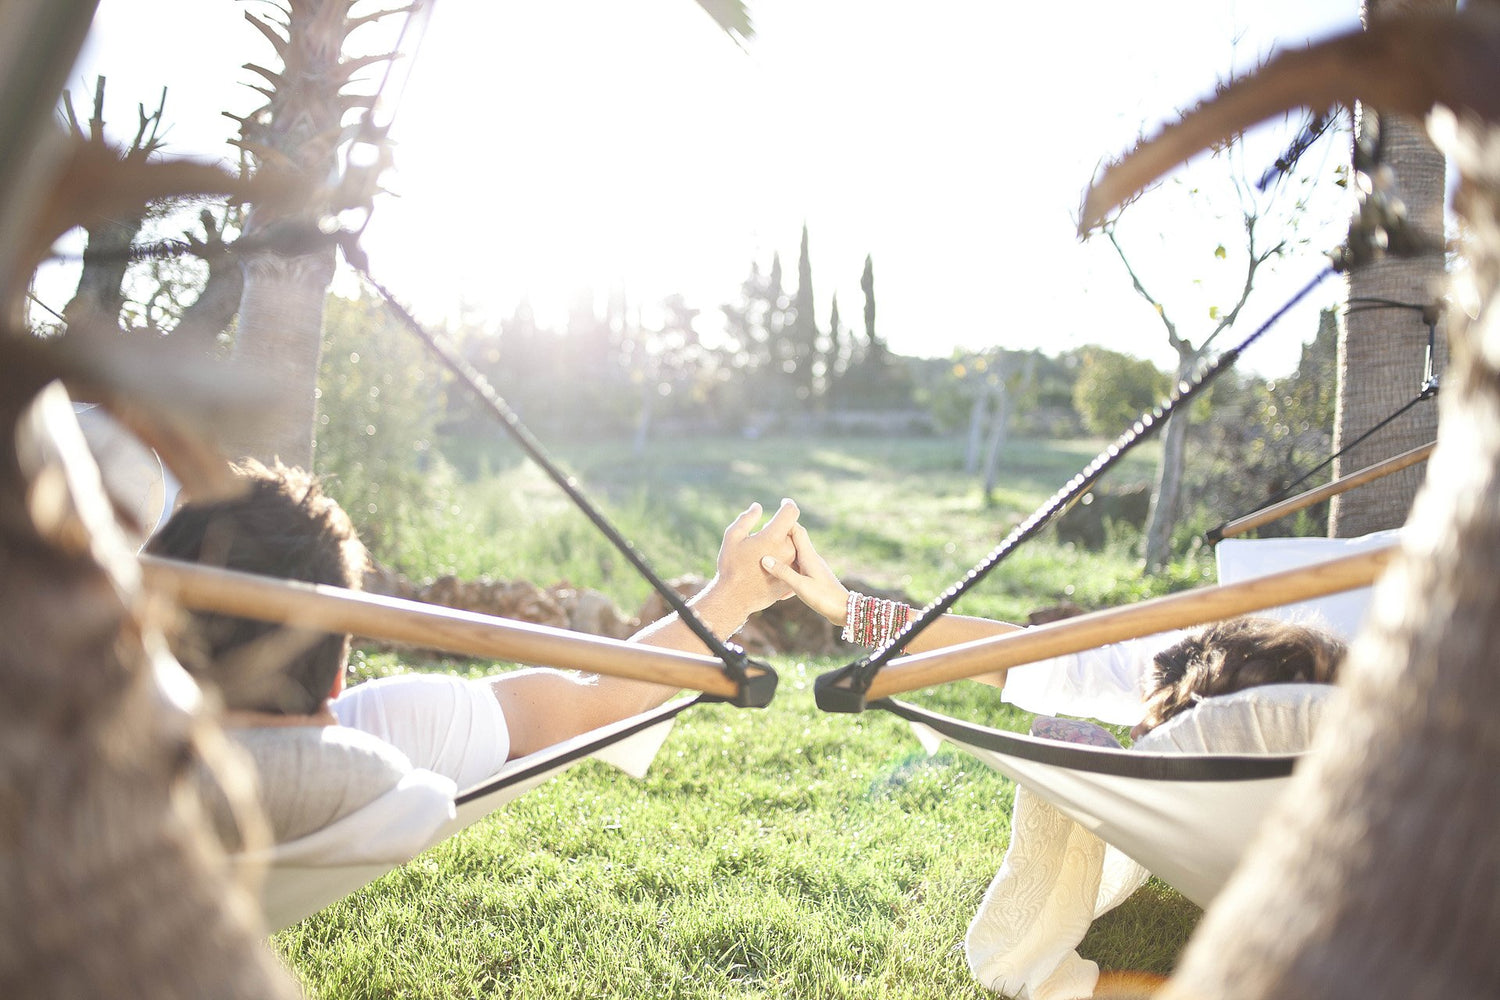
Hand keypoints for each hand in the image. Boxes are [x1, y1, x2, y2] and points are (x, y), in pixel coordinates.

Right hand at [701, 499, 799, 617]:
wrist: (735, 599)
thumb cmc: (730, 567)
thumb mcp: (732, 538)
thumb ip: (746, 519)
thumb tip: (757, 507)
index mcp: (774, 538)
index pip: (791, 513)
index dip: (788, 505)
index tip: (783, 503)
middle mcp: (788, 550)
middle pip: (790, 530)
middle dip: (779, 529)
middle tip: (762, 536)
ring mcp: (791, 566)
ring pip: (792, 546)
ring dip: (781, 545)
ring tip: (762, 554)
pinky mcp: (791, 578)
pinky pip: (791, 563)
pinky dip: (782, 560)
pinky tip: (766, 567)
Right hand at [759, 522, 849, 624]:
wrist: (844, 611)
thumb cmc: (824, 598)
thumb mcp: (801, 586)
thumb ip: (783, 572)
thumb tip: (764, 558)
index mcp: (809, 556)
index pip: (797, 531)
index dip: (786, 521)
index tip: (775, 512)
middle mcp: (812, 558)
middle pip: (795, 541)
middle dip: (781, 537)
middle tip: (763, 534)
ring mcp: (813, 568)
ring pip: (795, 555)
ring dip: (782, 554)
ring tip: (766, 556)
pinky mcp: (814, 578)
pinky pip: (797, 569)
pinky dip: (787, 571)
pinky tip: (778, 585)